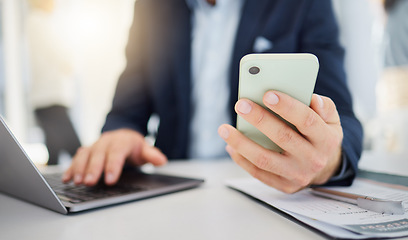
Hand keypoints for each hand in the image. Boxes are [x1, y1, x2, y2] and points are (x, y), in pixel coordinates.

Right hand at [62, 129, 166, 185]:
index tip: (110, 180)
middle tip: (90, 182)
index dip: (113, 165)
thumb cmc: (134, 147)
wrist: (123, 136)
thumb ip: (152, 155)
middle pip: (99, 154)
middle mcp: (106, 141)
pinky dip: (71, 168)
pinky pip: (77, 157)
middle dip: (93, 169)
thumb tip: (162, 160)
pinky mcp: (86, 151)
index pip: (117, 152)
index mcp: (122, 141)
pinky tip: (67, 179)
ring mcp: (95, 145)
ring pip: (85, 155)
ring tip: (77, 182)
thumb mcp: (145, 149)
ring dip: (80, 168)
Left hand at [218, 91, 342, 192]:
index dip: (287, 107)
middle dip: (260, 119)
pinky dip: (241, 159)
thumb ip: (325, 107)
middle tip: (241, 105)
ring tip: (224, 129)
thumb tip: (313, 98)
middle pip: (283, 137)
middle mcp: (313, 159)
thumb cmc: (321, 136)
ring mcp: (297, 175)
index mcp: (326, 139)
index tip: (267, 94)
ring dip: (241, 143)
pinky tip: (230, 145)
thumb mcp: (331, 120)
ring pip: (265, 159)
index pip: (307, 120)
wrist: (325, 168)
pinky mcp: (284, 185)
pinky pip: (258, 173)